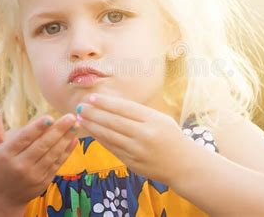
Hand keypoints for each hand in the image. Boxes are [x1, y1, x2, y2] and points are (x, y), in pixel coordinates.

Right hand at [0, 103, 78, 205]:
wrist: (1, 197)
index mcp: (6, 155)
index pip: (24, 139)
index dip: (37, 128)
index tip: (50, 117)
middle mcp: (20, 166)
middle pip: (42, 146)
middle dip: (58, 130)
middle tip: (71, 117)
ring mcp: (33, 175)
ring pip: (52, 154)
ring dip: (66, 139)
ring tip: (75, 125)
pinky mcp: (44, 182)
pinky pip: (57, 164)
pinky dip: (67, 152)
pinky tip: (74, 140)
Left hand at [76, 93, 190, 184]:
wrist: (183, 165)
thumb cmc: (171, 137)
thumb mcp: (161, 119)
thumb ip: (139, 114)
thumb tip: (112, 106)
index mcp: (152, 120)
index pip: (124, 108)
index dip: (105, 103)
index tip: (91, 98)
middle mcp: (144, 134)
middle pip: (113, 122)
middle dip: (94, 113)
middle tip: (80, 107)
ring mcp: (137, 150)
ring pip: (110, 136)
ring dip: (93, 126)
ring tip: (81, 118)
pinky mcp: (132, 162)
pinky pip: (112, 148)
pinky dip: (101, 139)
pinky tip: (92, 132)